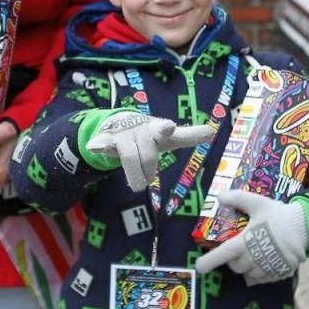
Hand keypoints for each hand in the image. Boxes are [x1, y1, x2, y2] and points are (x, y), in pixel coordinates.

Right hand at [85, 112, 216, 191]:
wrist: (118, 124)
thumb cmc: (148, 134)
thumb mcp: (167, 137)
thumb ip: (188, 136)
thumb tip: (212, 131)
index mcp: (157, 128)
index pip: (163, 129)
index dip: (166, 129)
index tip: (168, 127)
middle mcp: (139, 128)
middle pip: (147, 155)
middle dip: (148, 171)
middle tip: (147, 180)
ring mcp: (122, 133)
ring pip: (128, 157)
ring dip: (134, 174)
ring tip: (137, 184)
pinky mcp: (105, 138)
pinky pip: (103, 144)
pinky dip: (100, 145)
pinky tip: (96, 146)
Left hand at [194, 190, 308, 283]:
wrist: (306, 226)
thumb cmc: (279, 214)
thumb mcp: (257, 202)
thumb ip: (237, 198)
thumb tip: (219, 196)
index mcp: (245, 242)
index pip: (222, 255)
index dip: (208, 262)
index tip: (199, 266)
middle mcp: (253, 259)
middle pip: (234, 266)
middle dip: (232, 260)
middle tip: (237, 249)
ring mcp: (266, 268)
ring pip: (247, 275)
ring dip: (245, 267)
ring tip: (251, 255)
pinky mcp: (277, 274)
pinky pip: (261, 280)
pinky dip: (258, 274)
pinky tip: (261, 263)